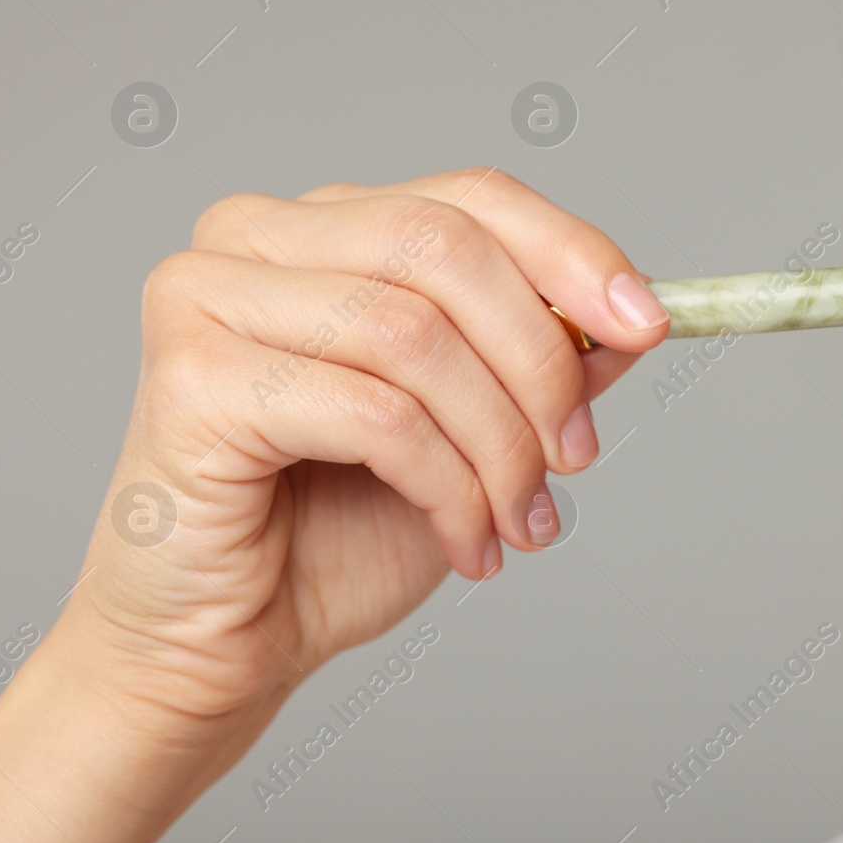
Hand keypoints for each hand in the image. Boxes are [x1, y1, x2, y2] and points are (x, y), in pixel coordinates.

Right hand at [0, 167, 670, 842]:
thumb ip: (542, 363)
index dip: (574, 254)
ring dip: (500, 445)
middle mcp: (255, 235)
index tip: (651, 324)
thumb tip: (635, 320)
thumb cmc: (335, 533)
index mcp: (323, 225)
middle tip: (577, 456)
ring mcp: (209, 297)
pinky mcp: (192, 379)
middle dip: (540, 361)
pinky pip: (374, 413)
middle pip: (446, 248)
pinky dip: (448, 486)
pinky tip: (467, 543)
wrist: (224, 644)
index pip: (471, 198)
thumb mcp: (475, 432)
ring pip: (414, 335)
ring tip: (520, 520)